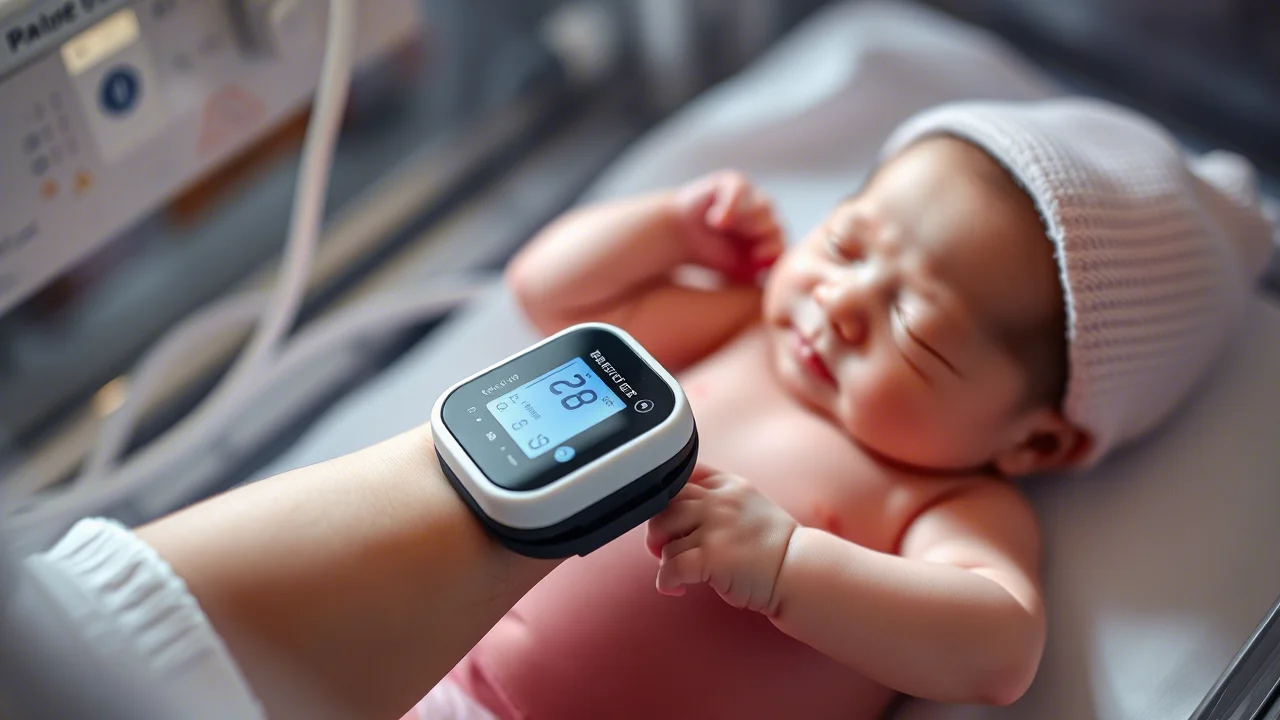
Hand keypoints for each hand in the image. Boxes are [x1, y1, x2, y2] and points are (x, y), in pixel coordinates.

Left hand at [646, 466, 798, 613]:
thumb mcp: (751, 505)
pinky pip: (671, 568)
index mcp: (728, 486)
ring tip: (677, 568)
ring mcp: (715, 528)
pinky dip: (666, 581)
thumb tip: (681, 509)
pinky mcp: (712, 557)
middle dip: (657, 526)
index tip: (665, 514)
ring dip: (664, 556)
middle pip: (666, 503)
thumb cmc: (775, 546)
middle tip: (663, 546)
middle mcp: (719, 501)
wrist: (800, 570)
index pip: (683, 474)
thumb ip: (721, 499)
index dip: (667, 494)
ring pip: (665, 536)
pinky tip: (676, 589)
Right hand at [673, 170, 784, 282]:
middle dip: (760, 231)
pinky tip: (716, 221)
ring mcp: (752, 196)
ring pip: (763, 205)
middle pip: (774, 223)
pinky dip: (730, 205)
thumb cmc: (711, 253)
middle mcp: (765, 214)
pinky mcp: (733, 182)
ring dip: (747, 218)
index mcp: (770, 236)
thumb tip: (773, 282)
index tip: (759, 257)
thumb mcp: (737, 269)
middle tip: (743, 236)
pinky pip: (741, 189)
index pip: (780, 241)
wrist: (681, 235)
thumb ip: (757, 273)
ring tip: (724, 227)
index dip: (773, 247)